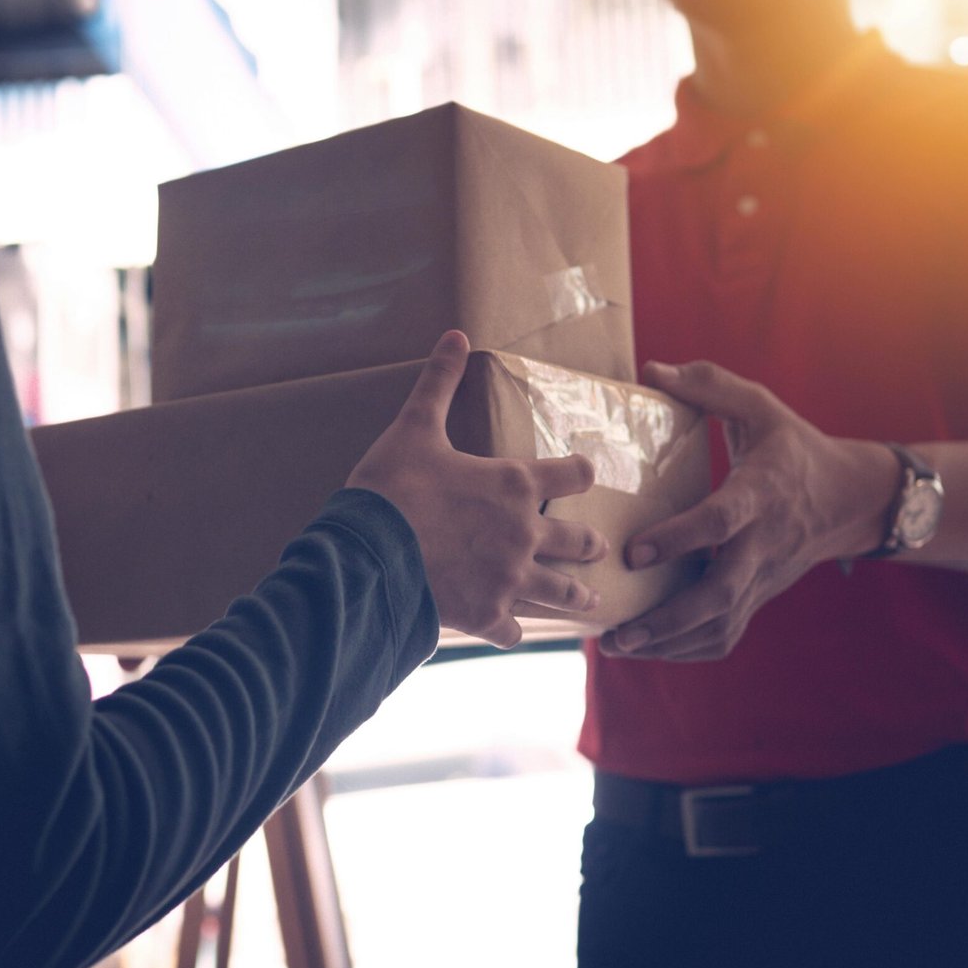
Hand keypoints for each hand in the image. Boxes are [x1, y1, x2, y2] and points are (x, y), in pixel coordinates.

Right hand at [346, 331, 607, 647]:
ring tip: (590, 603)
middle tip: (599, 547)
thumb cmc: (392, 487)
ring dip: (576, 597)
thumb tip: (455, 335)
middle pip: (576, 540)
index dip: (581, 472)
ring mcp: (509, 579)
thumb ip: (439, 383)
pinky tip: (514, 632)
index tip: (587, 474)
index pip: (571, 475)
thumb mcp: (415, 428)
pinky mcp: (486, 614)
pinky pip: (512, 631)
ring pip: (558, 592)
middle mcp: (524, 534)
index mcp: (513, 485)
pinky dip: (513, 631)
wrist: (368, 553)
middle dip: (589, 544)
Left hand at [603, 360, 893, 660]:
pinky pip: (727, 634)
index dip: (679, 539)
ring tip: (617, 645)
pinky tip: (648, 649)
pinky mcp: (760, 596)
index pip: (721, 521)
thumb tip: (652, 370)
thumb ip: (709, 385)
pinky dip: (688, 649)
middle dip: (667, 618)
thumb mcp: (759, 406)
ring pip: (721, 623)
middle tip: (617, 630)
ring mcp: (764, 577)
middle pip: (720, 593)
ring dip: (669, 642)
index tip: (634, 552)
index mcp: (761, 493)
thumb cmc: (793, 447)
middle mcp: (763, 544)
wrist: (851, 499)